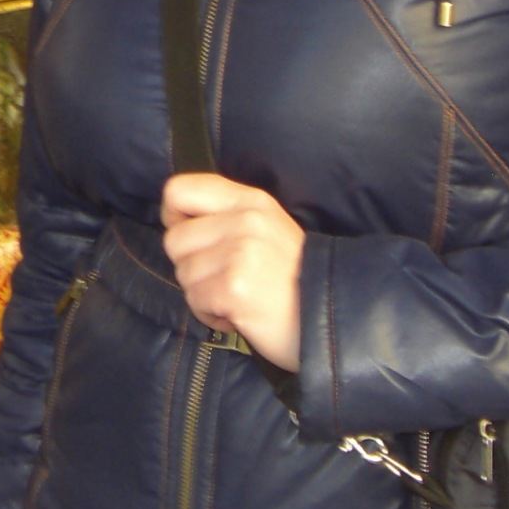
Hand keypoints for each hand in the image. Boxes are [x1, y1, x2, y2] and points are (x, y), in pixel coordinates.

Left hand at [160, 173, 303, 370]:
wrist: (333, 318)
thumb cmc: (293, 279)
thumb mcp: (265, 229)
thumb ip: (226, 217)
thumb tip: (175, 220)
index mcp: (250, 200)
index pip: (178, 190)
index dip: (174, 218)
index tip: (193, 240)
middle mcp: (244, 220)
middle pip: (174, 240)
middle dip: (192, 267)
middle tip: (225, 279)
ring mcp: (240, 253)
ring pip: (184, 273)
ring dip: (203, 294)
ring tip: (238, 298)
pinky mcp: (235, 287)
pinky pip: (195, 301)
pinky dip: (212, 315)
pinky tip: (240, 315)